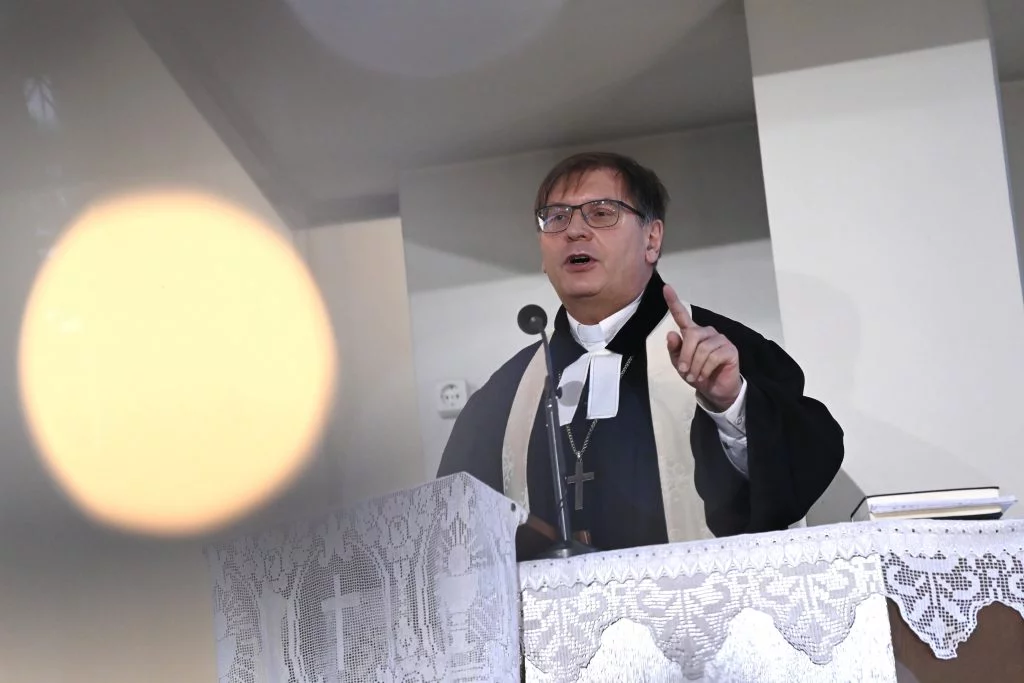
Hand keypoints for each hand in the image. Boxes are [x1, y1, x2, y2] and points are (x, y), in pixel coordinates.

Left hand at [664, 284, 741, 410]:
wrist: (715, 390)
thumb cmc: (696, 374)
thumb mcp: (680, 365)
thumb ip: (674, 350)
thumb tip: (671, 334)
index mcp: (693, 333)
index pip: (682, 315)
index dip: (673, 302)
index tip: (666, 288)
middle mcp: (707, 332)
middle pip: (692, 336)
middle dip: (685, 355)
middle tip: (684, 371)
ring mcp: (720, 339)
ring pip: (702, 349)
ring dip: (695, 366)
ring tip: (695, 377)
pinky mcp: (730, 349)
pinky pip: (713, 357)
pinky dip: (705, 369)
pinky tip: (704, 375)